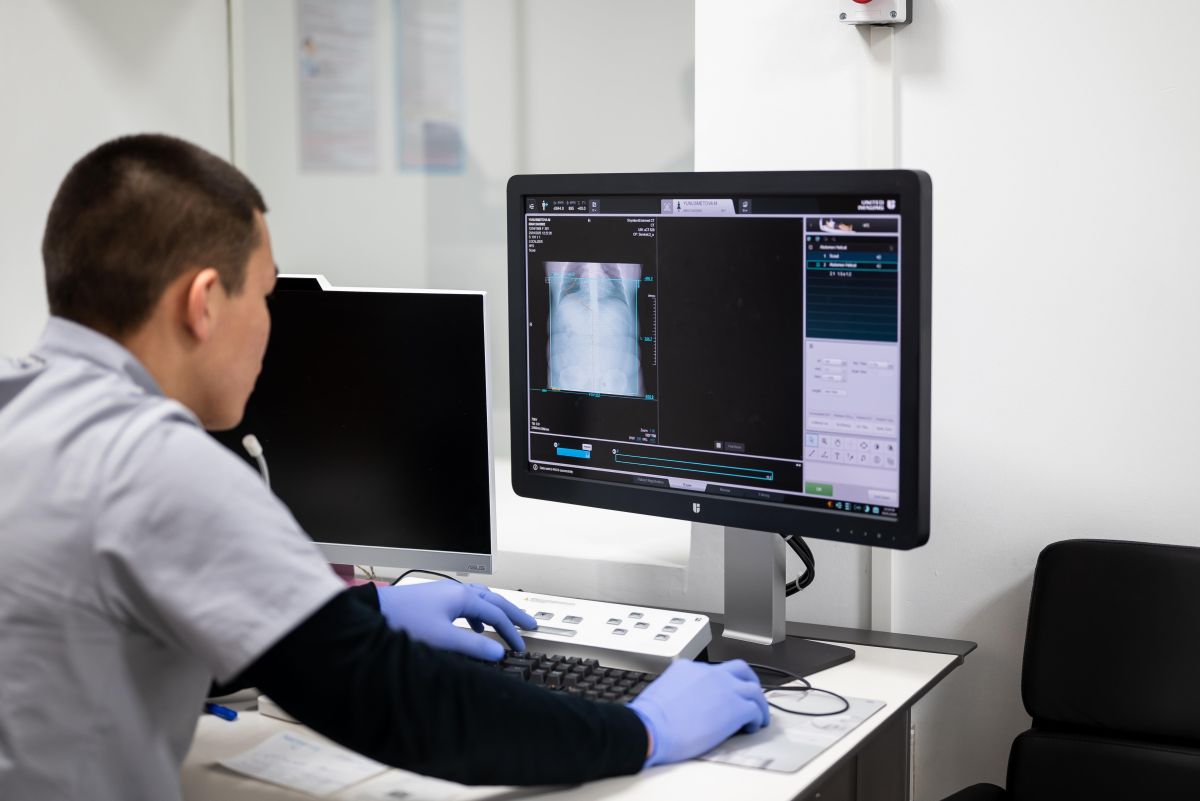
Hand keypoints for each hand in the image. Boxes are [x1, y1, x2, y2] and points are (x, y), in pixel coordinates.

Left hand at [376, 580, 536, 660]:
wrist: (374, 613)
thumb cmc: (403, 621)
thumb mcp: (443, 639)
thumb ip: (473, 647)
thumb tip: (497, 652)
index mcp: (462, 597)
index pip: (496, 614)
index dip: (511, 631)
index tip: (520, 645)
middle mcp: (456, 591)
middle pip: (493, 600)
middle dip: (512, 613)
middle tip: (530, 624)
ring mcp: (445, 594)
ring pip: (479, 600)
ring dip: (495, 612)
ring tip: (504, 625)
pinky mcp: (435, 600)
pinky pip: (465, 604)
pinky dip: (476, 615)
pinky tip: (472, 627)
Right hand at [628, 659, 769, 766]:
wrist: (652, 728)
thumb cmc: (651, 718)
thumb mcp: (663, 691)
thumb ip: (679, 689)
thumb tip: (685, 702)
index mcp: (689, 668)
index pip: (714, 670)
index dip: (722, 683)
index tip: (724, 695)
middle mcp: (710, 673)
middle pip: (740, 669)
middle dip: (749, 681)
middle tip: (751, 696)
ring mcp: (725, 688)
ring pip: (753, 689)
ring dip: (759, 703)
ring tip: (758, 716)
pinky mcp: (735, 708)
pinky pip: (755, 709)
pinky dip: (757, 718)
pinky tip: (751, 727)